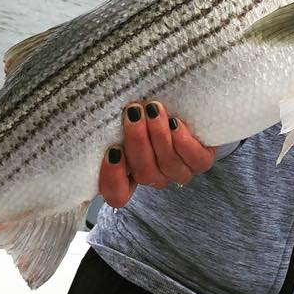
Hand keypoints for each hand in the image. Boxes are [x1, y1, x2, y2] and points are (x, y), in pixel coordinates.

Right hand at [99, 100, 216, 208]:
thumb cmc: (143, 106)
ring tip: (153, 109)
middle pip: (144, 174)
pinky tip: (176, 124)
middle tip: (133, 112)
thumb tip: (91, 115)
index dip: (113, 179)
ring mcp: (179, 170)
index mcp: (129, 172)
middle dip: (138, 142)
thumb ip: (110, 125)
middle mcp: (155, 175)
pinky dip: (185, 143)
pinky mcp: (201, 160)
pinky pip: (196, 162)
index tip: (113, 150)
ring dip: (159, 136)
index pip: (117, 194)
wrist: (183, 99)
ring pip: (168, 166)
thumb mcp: (123, 115)